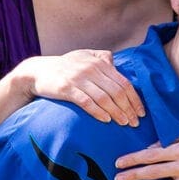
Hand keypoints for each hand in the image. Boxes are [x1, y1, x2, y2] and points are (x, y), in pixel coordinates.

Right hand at [19, 50, 144, 125]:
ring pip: (104, 98)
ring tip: (124, 123)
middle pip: (117, 91)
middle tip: (135, 122)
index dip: (134, 98)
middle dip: (129, 108)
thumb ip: (102, 58)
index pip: (123, 82)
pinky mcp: (66, 89)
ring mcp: (78, 79)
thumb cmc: (65, 66)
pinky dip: (98, 111)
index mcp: (99, 63)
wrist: (37, 71)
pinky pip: (86, 102)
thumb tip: (116, 63)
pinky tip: (106, 120)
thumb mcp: (84, 56)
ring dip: (117, 112)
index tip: (141, 112)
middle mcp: (91, 69)